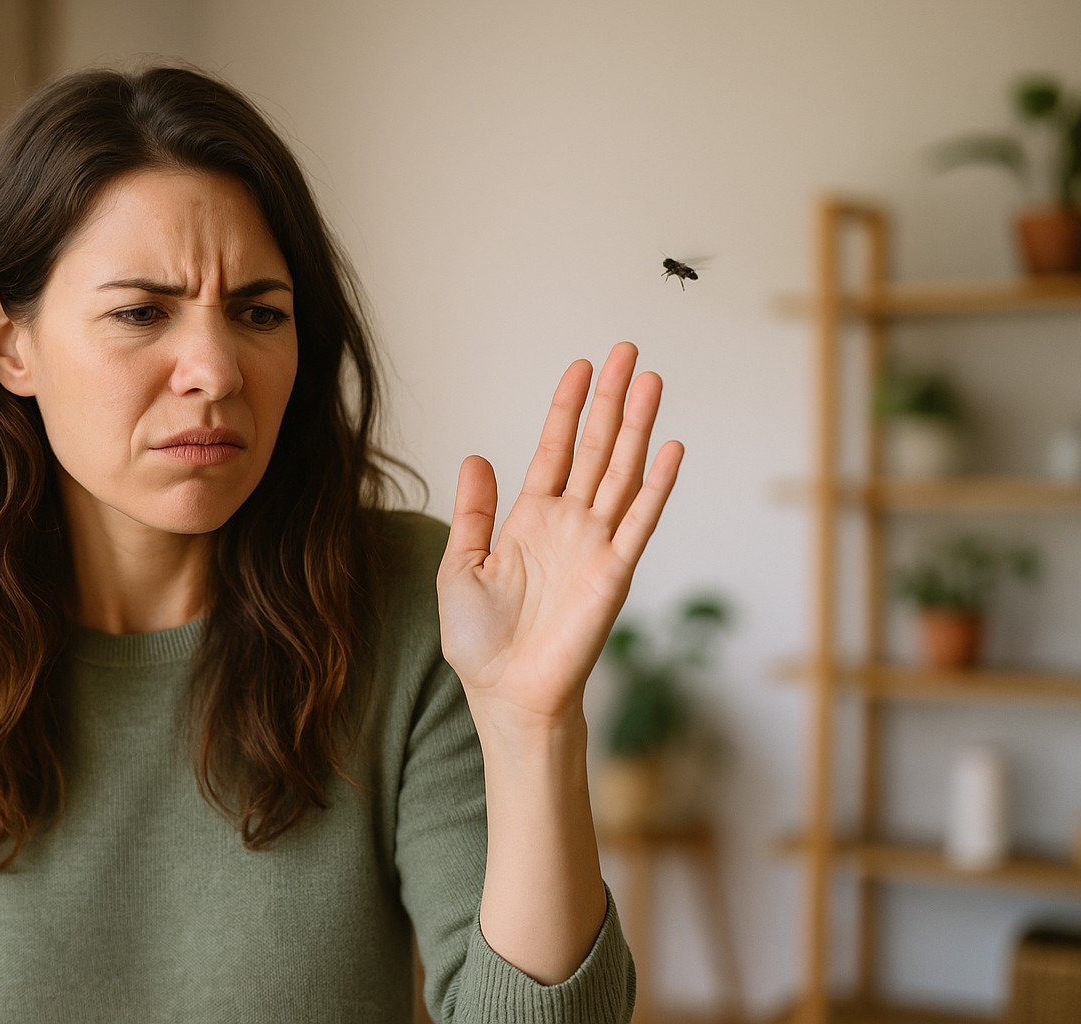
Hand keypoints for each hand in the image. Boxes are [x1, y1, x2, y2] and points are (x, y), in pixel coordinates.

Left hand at [437, 341, 683, 732]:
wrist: (508, 693)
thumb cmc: (482, 642)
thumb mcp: (461, 566)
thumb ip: (473, 512)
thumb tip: (475, 457)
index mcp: (530, 519)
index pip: (555, 448)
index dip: (568, 406)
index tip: (581, 365)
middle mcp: (569, 523)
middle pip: (595, 447)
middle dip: (610, 399)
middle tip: (627, 350)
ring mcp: (596, 544)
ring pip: (621, 471)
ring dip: (637, 426)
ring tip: (650, 380)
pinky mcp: (615, 571)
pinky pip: (639, 520)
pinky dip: (656, 484)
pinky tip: (669, 446)